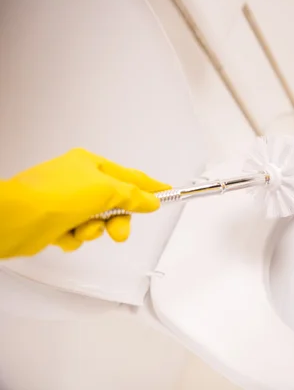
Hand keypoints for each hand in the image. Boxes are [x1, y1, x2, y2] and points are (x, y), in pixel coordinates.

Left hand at [0, 148, 169, 257]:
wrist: (16, 219)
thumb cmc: (54, 195)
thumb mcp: (106, 190)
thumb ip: (133, 196)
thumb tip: (150, 201)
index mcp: (90, 164)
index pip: (130, 176)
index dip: (151, 186)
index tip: (167, 192)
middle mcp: (79, 181)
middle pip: (116, 203)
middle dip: (118, 219)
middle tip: (118, 230)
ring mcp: (67, 202)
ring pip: (99, 222)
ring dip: (94, 229)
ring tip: (82, 229)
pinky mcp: (57, 222)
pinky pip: (80, 234)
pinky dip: (76, 238)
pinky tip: (65, 234)